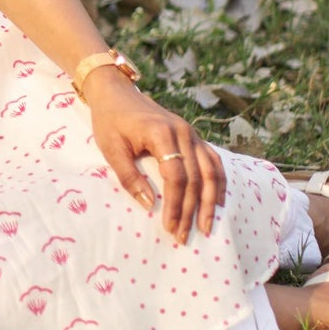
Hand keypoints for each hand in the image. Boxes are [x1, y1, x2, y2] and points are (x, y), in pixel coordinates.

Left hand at [83, 70, 225, 243]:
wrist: (117, 92)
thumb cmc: (110, 121)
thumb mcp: (111, 149)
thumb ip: (129, 176)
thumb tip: (149, 205)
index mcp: (162, 134)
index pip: (176, 176)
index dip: (175, 204)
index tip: (169, 227)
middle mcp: (183, 132)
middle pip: (195, 178)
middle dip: (191, 210)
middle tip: (184, 236)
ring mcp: (192, 133)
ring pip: (210, 170)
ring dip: (210, 200)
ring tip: (206, 226)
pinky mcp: (193, 136)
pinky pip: (213, 160)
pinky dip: (218, 182)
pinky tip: (218, 202)